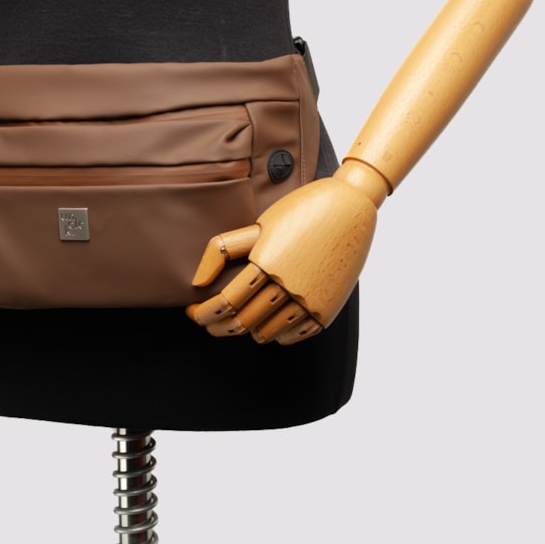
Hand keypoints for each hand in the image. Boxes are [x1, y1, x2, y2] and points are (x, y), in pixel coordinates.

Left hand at [187, 169, 378, 344]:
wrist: (350, 208)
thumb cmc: (300, 210)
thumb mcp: (258, 225)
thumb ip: (223, 250)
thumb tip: (197, 281)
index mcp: (266, 262)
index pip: (226, 301)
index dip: (204, 312)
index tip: (194, 313)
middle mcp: (288, 285)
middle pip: (243, 321)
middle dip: (219, 325)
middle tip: (208, 322)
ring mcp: (310, 300)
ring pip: (268, 332)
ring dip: (247, 331)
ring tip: (238, 322)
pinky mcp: (328, 308)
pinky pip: (296, 335)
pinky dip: (278, 335)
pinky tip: (268, 325)